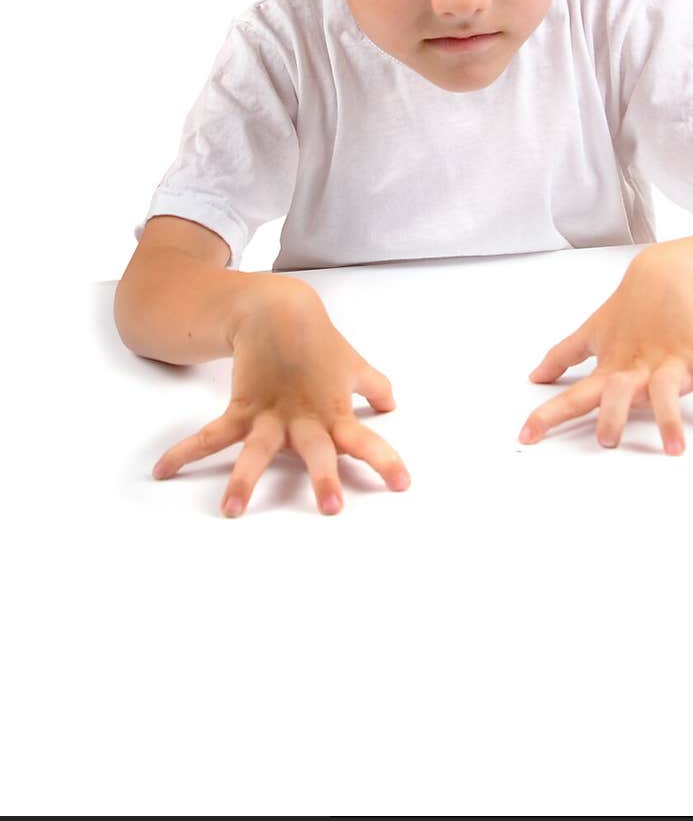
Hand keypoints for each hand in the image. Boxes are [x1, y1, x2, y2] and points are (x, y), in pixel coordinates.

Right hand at [152, 284, 409, 515]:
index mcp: (335, 414)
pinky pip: (211, 436)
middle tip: (331, 508)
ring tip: (231, 510)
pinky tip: (161, 470)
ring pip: (257, 451)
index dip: (385, 462)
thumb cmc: (319, 343)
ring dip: (244, 480)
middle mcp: (304, 420)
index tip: (403, 483)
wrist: (277, 310)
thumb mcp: (353, 365)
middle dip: (323, 478)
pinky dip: (185, 452)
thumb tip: (390, 404)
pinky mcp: (240, 409)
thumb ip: (374, 387)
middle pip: (317, 452)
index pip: (366, 441)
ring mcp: (270, 416)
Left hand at [519, 248, 692, 454]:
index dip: (549, 415)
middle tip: (608, 441)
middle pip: (619, 393)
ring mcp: (669, 361)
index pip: (574, 394)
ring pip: (667, 391)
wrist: (669, 273)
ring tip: (675, 448)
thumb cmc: (629, 311)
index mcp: (610, 369)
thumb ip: (564, 356)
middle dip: (613, 415)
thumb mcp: (593, 333)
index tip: (525, 436)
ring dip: (670, 418)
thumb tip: (534, 376)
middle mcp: (637, 369)